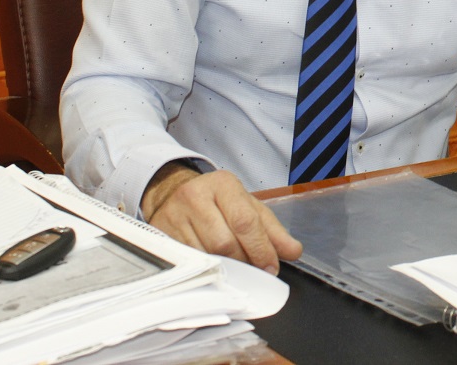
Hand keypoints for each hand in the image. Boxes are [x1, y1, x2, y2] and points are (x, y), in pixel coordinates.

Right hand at [141, 164, 302, 272]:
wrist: (173, 192)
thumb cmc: (217, 201)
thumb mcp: (248, 206)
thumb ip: (272, 229)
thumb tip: (294, 251)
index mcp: (223, 184)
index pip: (245, 221)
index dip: (260, 248)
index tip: (271, 266)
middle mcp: (196, 196)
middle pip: (225, 242)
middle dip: (245, 261)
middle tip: (255, 271)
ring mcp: (175, 216)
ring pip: (206, 255)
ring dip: (227, 269)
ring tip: (238, 270)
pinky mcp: (162, 235)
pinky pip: (189, 261)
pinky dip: (207, 270)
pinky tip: (216, 269)